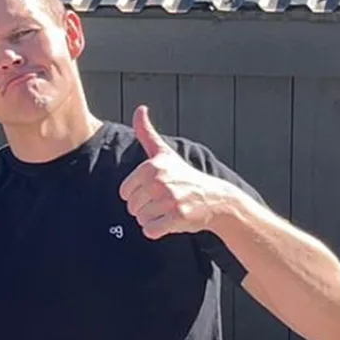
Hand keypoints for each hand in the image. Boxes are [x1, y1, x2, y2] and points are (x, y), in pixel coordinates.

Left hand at [118, 106, 222, 239]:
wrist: (214, 198)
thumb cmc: (184, 176)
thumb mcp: (164, 152)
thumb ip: (147, 133)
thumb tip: (140, 108)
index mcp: (152, 167)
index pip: (125, 192)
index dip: (137, 195)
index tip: (153, 190)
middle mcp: (159, 181)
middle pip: (132, 207)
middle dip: (144, 208)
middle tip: (163, 202)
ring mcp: (169, 200)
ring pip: (141, 220)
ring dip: (152, 219)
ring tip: (168, 210)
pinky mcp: (176, 218)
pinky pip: (150, 231)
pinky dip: (157, 231)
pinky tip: (170, 221)